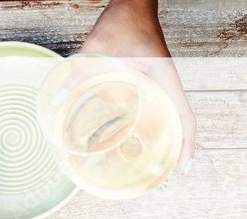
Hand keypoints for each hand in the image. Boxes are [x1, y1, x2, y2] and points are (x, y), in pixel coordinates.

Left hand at [81, 0, 196, 168]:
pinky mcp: (153, 83)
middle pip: (182, 123)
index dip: (186, 143)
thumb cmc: (124, 21)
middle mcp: (168, 85)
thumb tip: (59, 98)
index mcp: (165, 79)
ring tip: (159, 162)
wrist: (132, 5)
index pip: (184, 116)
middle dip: (179, 149)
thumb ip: (79, 70)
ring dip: (171, 138)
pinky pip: (160, 108)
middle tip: (169, 174)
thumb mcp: (99, 45)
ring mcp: (162, 85)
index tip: (183, 167)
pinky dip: (156, 124)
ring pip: (173, 117)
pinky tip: (140, 135)